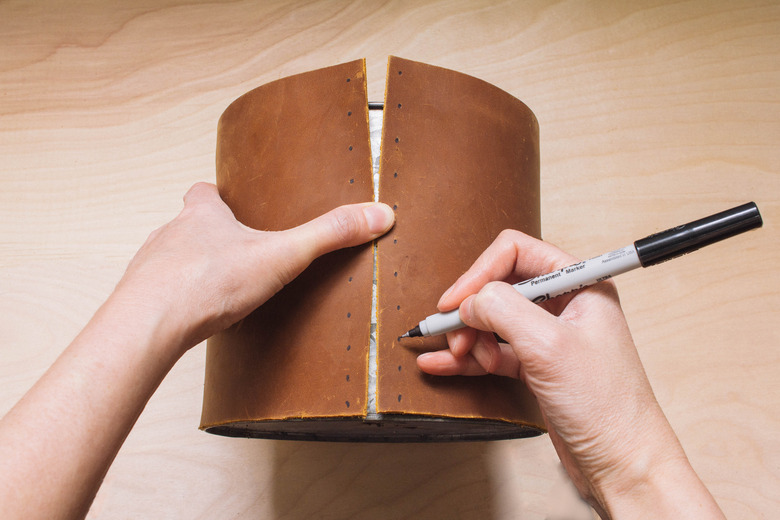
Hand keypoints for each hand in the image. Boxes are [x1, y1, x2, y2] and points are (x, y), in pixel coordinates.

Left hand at [0, 183, 394, 519]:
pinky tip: (195, 319)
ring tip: (218, 289)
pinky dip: (177, 302)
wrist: (148, 325)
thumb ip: (330, 235)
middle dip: (208, 236)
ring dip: (191, 270)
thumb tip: (378, 214)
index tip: (230, 201)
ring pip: (172, 260)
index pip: (204, 192)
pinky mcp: (142, 301)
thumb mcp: (282, 255)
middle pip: (187, 224)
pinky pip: (161, 295)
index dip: (217, 196)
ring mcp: (151, 267)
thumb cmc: (207, 284)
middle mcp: (171, 234)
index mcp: (203, 216)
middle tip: (235, 251)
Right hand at [417, 230, 723, 517]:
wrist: (622, 464)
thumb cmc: (607, 407)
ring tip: (458, 357)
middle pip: (500, 287)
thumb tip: (469, 300)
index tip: (455, 302)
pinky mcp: (538, 366)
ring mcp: (550, 337)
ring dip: (469, 337)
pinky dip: (468, 357)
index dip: (480, 273)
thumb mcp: (549, 347)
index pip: (517, 253)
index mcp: (580, 284)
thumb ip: (504, 311)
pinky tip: (441, 364)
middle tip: (454, 336)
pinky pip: (493, 351)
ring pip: (493, 321)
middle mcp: (565, 305)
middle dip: (471, 311)